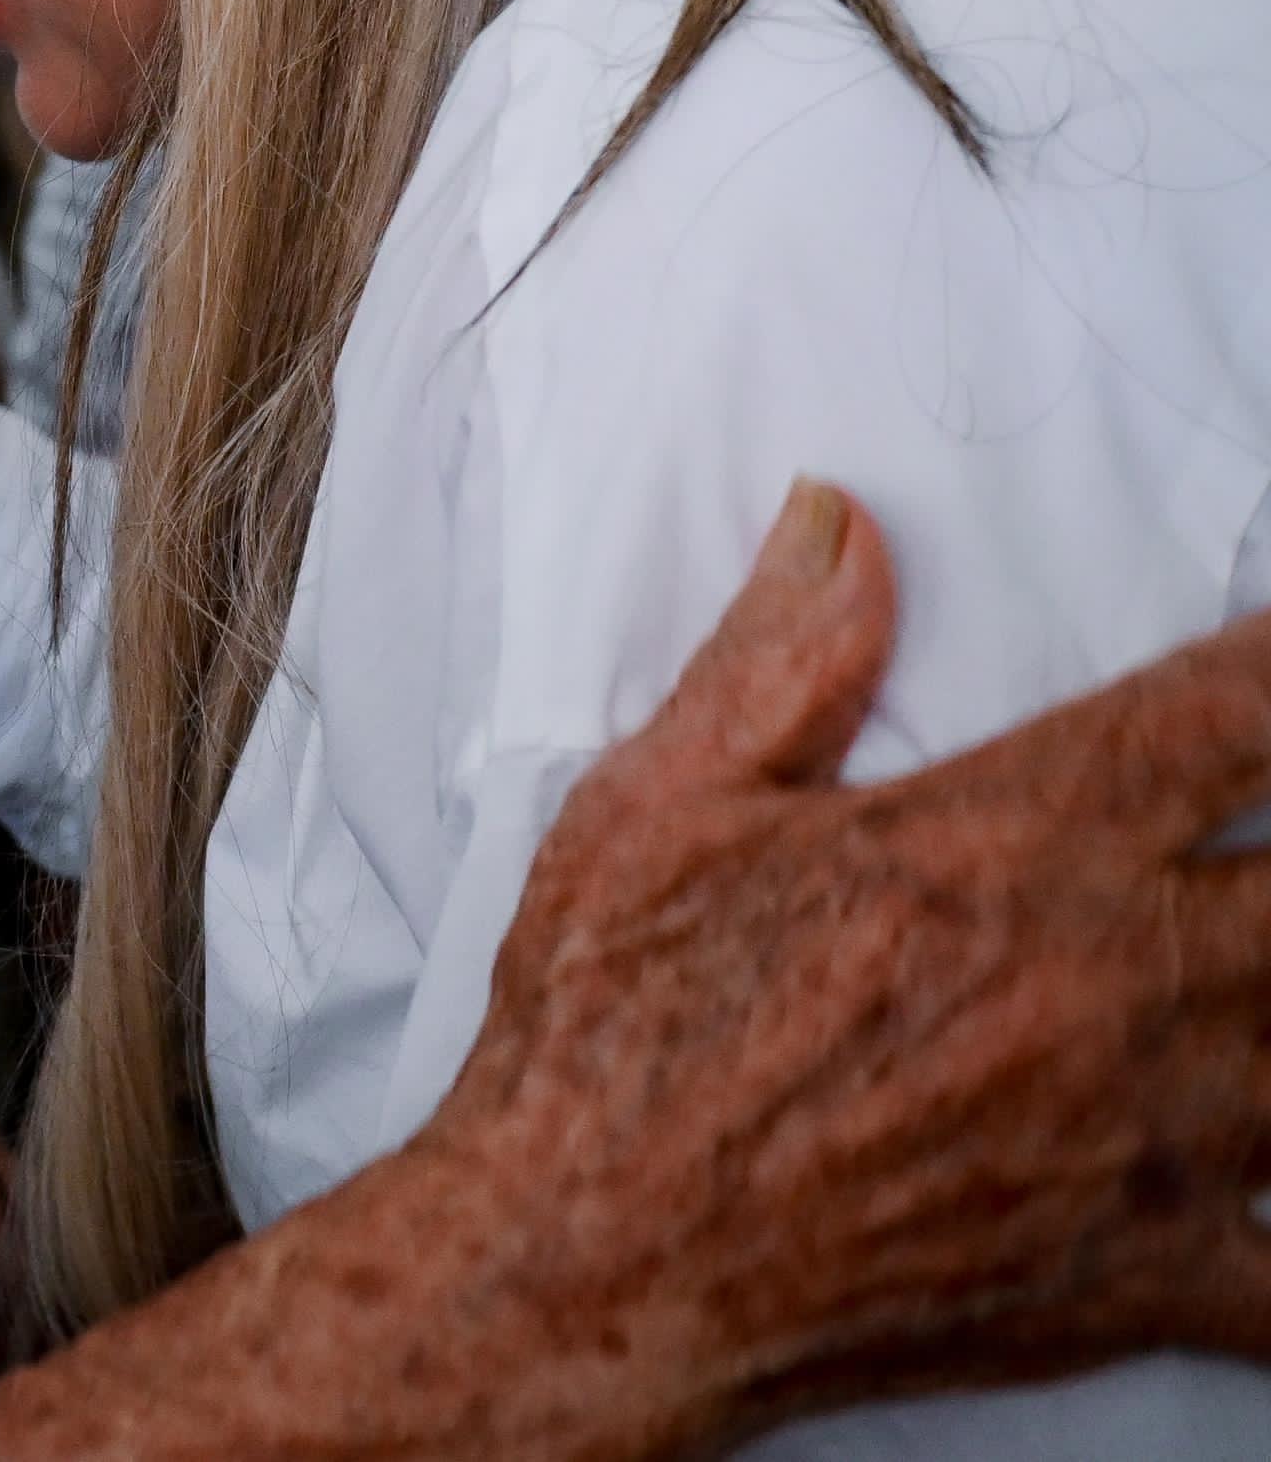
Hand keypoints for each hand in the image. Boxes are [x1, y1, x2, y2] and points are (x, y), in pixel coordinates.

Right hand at [414, 480, 1270, 1434]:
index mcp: (999, 845)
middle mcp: (1106, 976)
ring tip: (1259, 984)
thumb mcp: (658, 807)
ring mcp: (1147, 1133)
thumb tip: (840, 525)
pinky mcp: (1141, 1268)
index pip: (1227, 713)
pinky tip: (1267, 1191)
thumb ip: (779, 662)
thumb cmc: (610, 1036)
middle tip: (1265, 853)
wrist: (591, 1261)